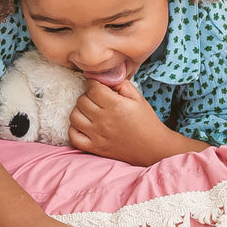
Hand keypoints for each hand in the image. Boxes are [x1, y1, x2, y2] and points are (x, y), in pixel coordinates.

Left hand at [69, 79, 209, 164]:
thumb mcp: (138, 98)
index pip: (92, 88)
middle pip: (82, 100)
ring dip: (80, 110)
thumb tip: (106, 78)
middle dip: (88, 95)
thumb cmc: (146, 121)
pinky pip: (73, 136)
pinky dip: (75, 128)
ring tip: (89, 110)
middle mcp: (103, 120)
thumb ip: (122, 85)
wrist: (152, 148)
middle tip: (96, 98)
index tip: (97, 85)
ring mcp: (97, 135)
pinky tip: (84, 125)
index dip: (93, 83)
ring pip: (74, 116)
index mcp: (115, 105)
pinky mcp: (94, 148)